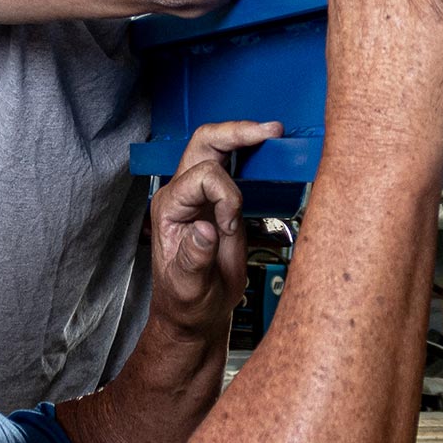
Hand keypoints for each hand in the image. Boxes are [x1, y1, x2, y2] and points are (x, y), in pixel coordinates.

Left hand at [148, 119, 282, 338]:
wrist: (194, 312)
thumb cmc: (187, 302)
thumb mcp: (188, 288)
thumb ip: (194, 260)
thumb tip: (205, 229)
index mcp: (169, 209)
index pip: (203, 177)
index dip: (227, 197)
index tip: (231, 227)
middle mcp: (181, 194)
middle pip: (204, 143)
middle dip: (236, 132)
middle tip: (269, 131)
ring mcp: (199, 193)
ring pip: (215, 145)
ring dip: (244, 135)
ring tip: (272, 132)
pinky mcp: (218, 198)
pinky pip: (231, 162)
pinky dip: (250, 150)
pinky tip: (266, 148)